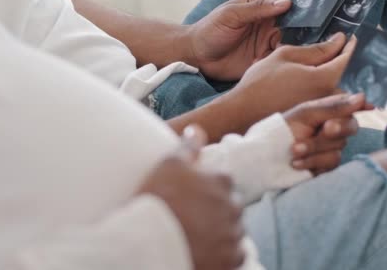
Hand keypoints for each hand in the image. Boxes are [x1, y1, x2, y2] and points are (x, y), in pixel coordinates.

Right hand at [136, 127, 245, 269]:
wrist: (151, 239)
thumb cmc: (158, 198)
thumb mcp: (169, 164)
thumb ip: (187, 146)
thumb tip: (197, 130)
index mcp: (222, 181)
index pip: (222, 182)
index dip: (206, 190)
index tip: (191, 198)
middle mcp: (233, 206)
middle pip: (229, 208)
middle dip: (216, 212)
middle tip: (192, 219)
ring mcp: (233, 235)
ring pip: (233, 233)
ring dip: (221, 234)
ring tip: (196, 238)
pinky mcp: (230, 260)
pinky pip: (234, 257)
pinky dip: (223, 256)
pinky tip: (205, 253)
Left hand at [188, 0, 291, 80]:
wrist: (196, 56)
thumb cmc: (209, 30)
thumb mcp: (232, 15)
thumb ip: (257, 8)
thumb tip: (286, 2)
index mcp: (259, 6)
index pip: (284, 4)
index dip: (296, 9)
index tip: (308, 16)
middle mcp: (266, 23)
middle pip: (291, 26)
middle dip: (297, 32)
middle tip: (296, 38)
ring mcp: (265, 42)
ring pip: (287, 43)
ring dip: (286, 48)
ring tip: (280, 52)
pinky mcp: (262, 59)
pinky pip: (276, 60)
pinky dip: (276, 61)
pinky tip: (267, 62)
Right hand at [221, 33, 355, 127]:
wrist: (243, 113)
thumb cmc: (261, 82)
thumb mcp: (286, 55)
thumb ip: (316, 49)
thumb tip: (339, 40)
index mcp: (324, 78)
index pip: (346, 58)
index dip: (349, 45)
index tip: (350, 37)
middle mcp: (329, 97)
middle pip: (345, 76)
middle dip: (343, 63)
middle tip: (338, 51)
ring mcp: (322, 111)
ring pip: (338, 91)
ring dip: (336, 79)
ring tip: (325, 69)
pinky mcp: (314, 120)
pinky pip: (329, 104)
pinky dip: (327, 94)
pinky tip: (315, 88)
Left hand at [284, 94, 370, 174]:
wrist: (267, 155)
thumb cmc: (284, 129)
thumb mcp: (306, 114)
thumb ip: (334, 107)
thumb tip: (362, 97)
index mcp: (330, 111)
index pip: (352, 106)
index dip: (361, 107)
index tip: (369, 107)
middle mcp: (335, 129)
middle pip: (351, 127)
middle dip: (336, 129)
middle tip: (325, 129)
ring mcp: (332, 148)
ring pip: (338, 148)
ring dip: (314, 148)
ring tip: (294, 149)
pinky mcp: (326, 166)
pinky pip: (329, 164)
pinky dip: (311, 162)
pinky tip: (296, 162)